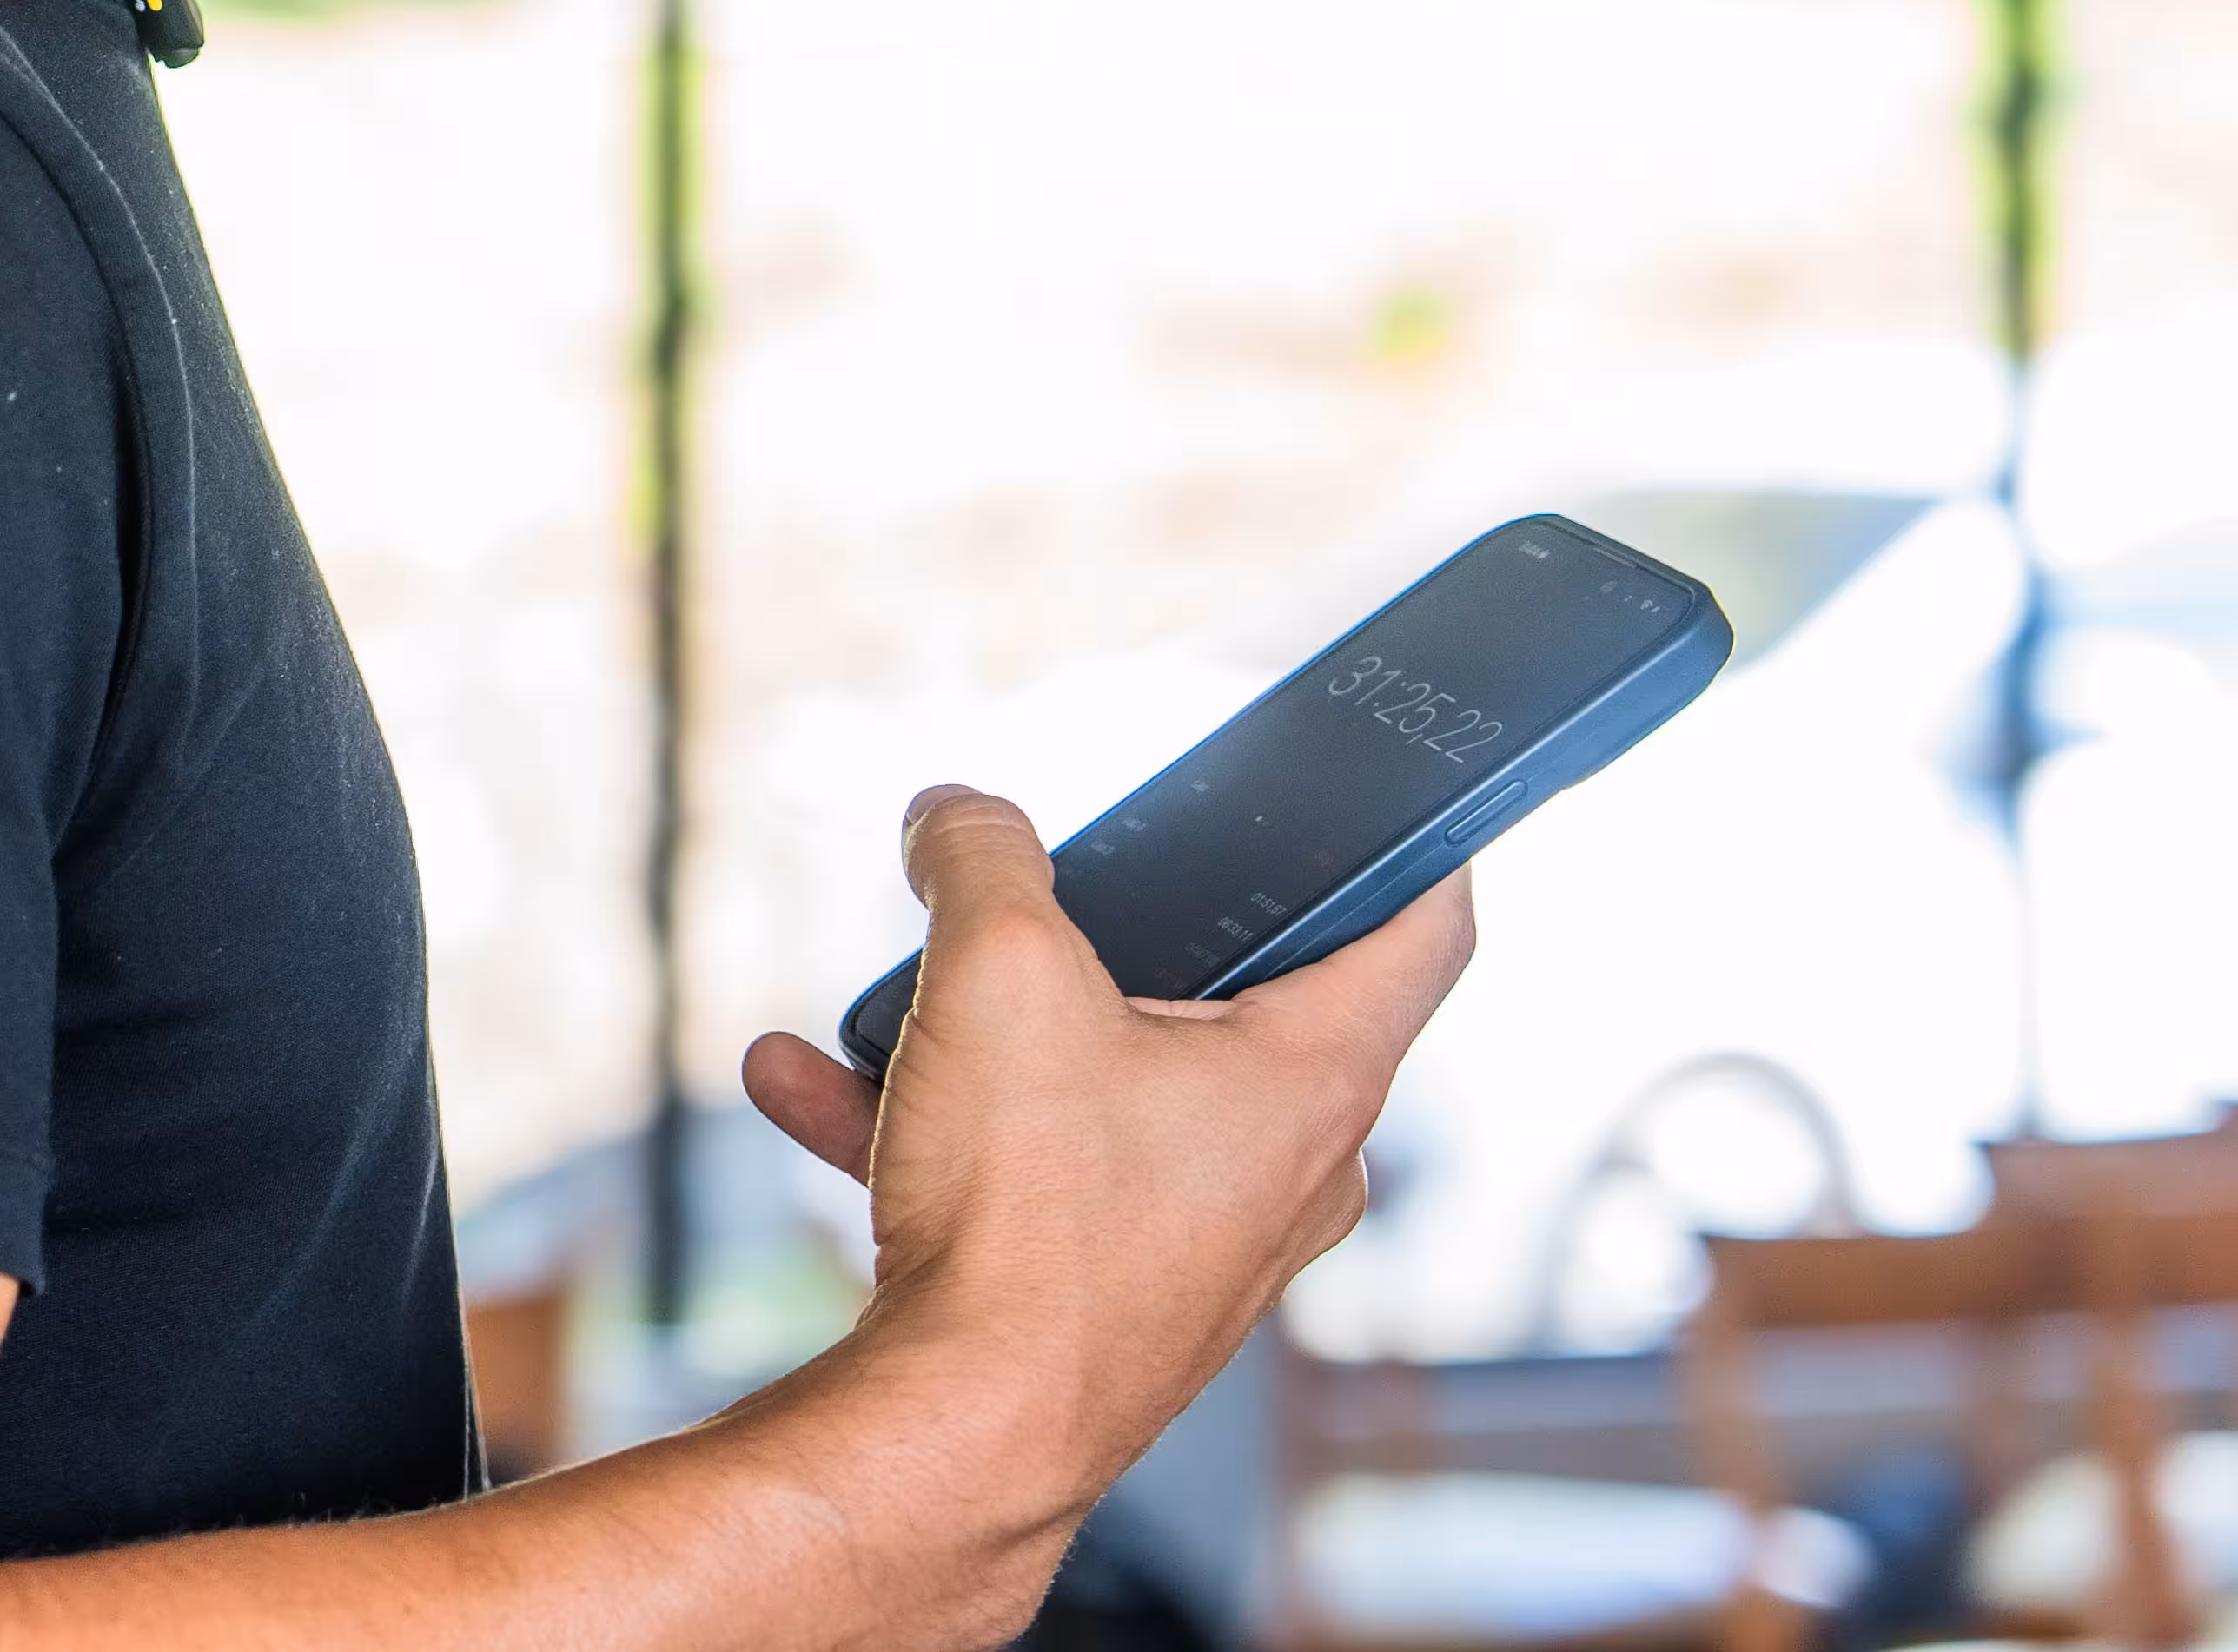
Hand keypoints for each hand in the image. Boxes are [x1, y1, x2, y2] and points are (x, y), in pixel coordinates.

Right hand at [738, 787, 1472, 1534]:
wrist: (961, 1431)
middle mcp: (1285, 1165)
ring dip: (985, 1031)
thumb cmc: (1028, 1219)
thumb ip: (982, 857)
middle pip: (1237, 1001)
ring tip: (882, 1002)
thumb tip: (957, 817)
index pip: (1424, 934)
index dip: (1418, 847)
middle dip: (1124, 936)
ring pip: (1103, 1084)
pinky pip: (1031, 1167)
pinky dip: (936, 1120)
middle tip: (1061, 891)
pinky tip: (812, 1085)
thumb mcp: (999, 969)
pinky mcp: (1116, 1286)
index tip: (1392, 806)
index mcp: (1314, 1078)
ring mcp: (1204, 1237)